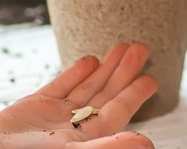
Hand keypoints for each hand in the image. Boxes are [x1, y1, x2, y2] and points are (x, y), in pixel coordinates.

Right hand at [0, 43, 157, 148]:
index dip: (135, 94)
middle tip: (140, 48)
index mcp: (90, 137)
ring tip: (121, 47)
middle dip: (123, 72)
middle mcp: (76, 125)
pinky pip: (61, 86)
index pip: (119, 111)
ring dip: (104, 68)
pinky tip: (89, 60)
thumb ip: (110, 146)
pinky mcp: (35, 106)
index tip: (152, 78)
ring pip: (87, 87)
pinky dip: (75, 73)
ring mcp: (56, 115)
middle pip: (106, 94)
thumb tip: (147, 143)